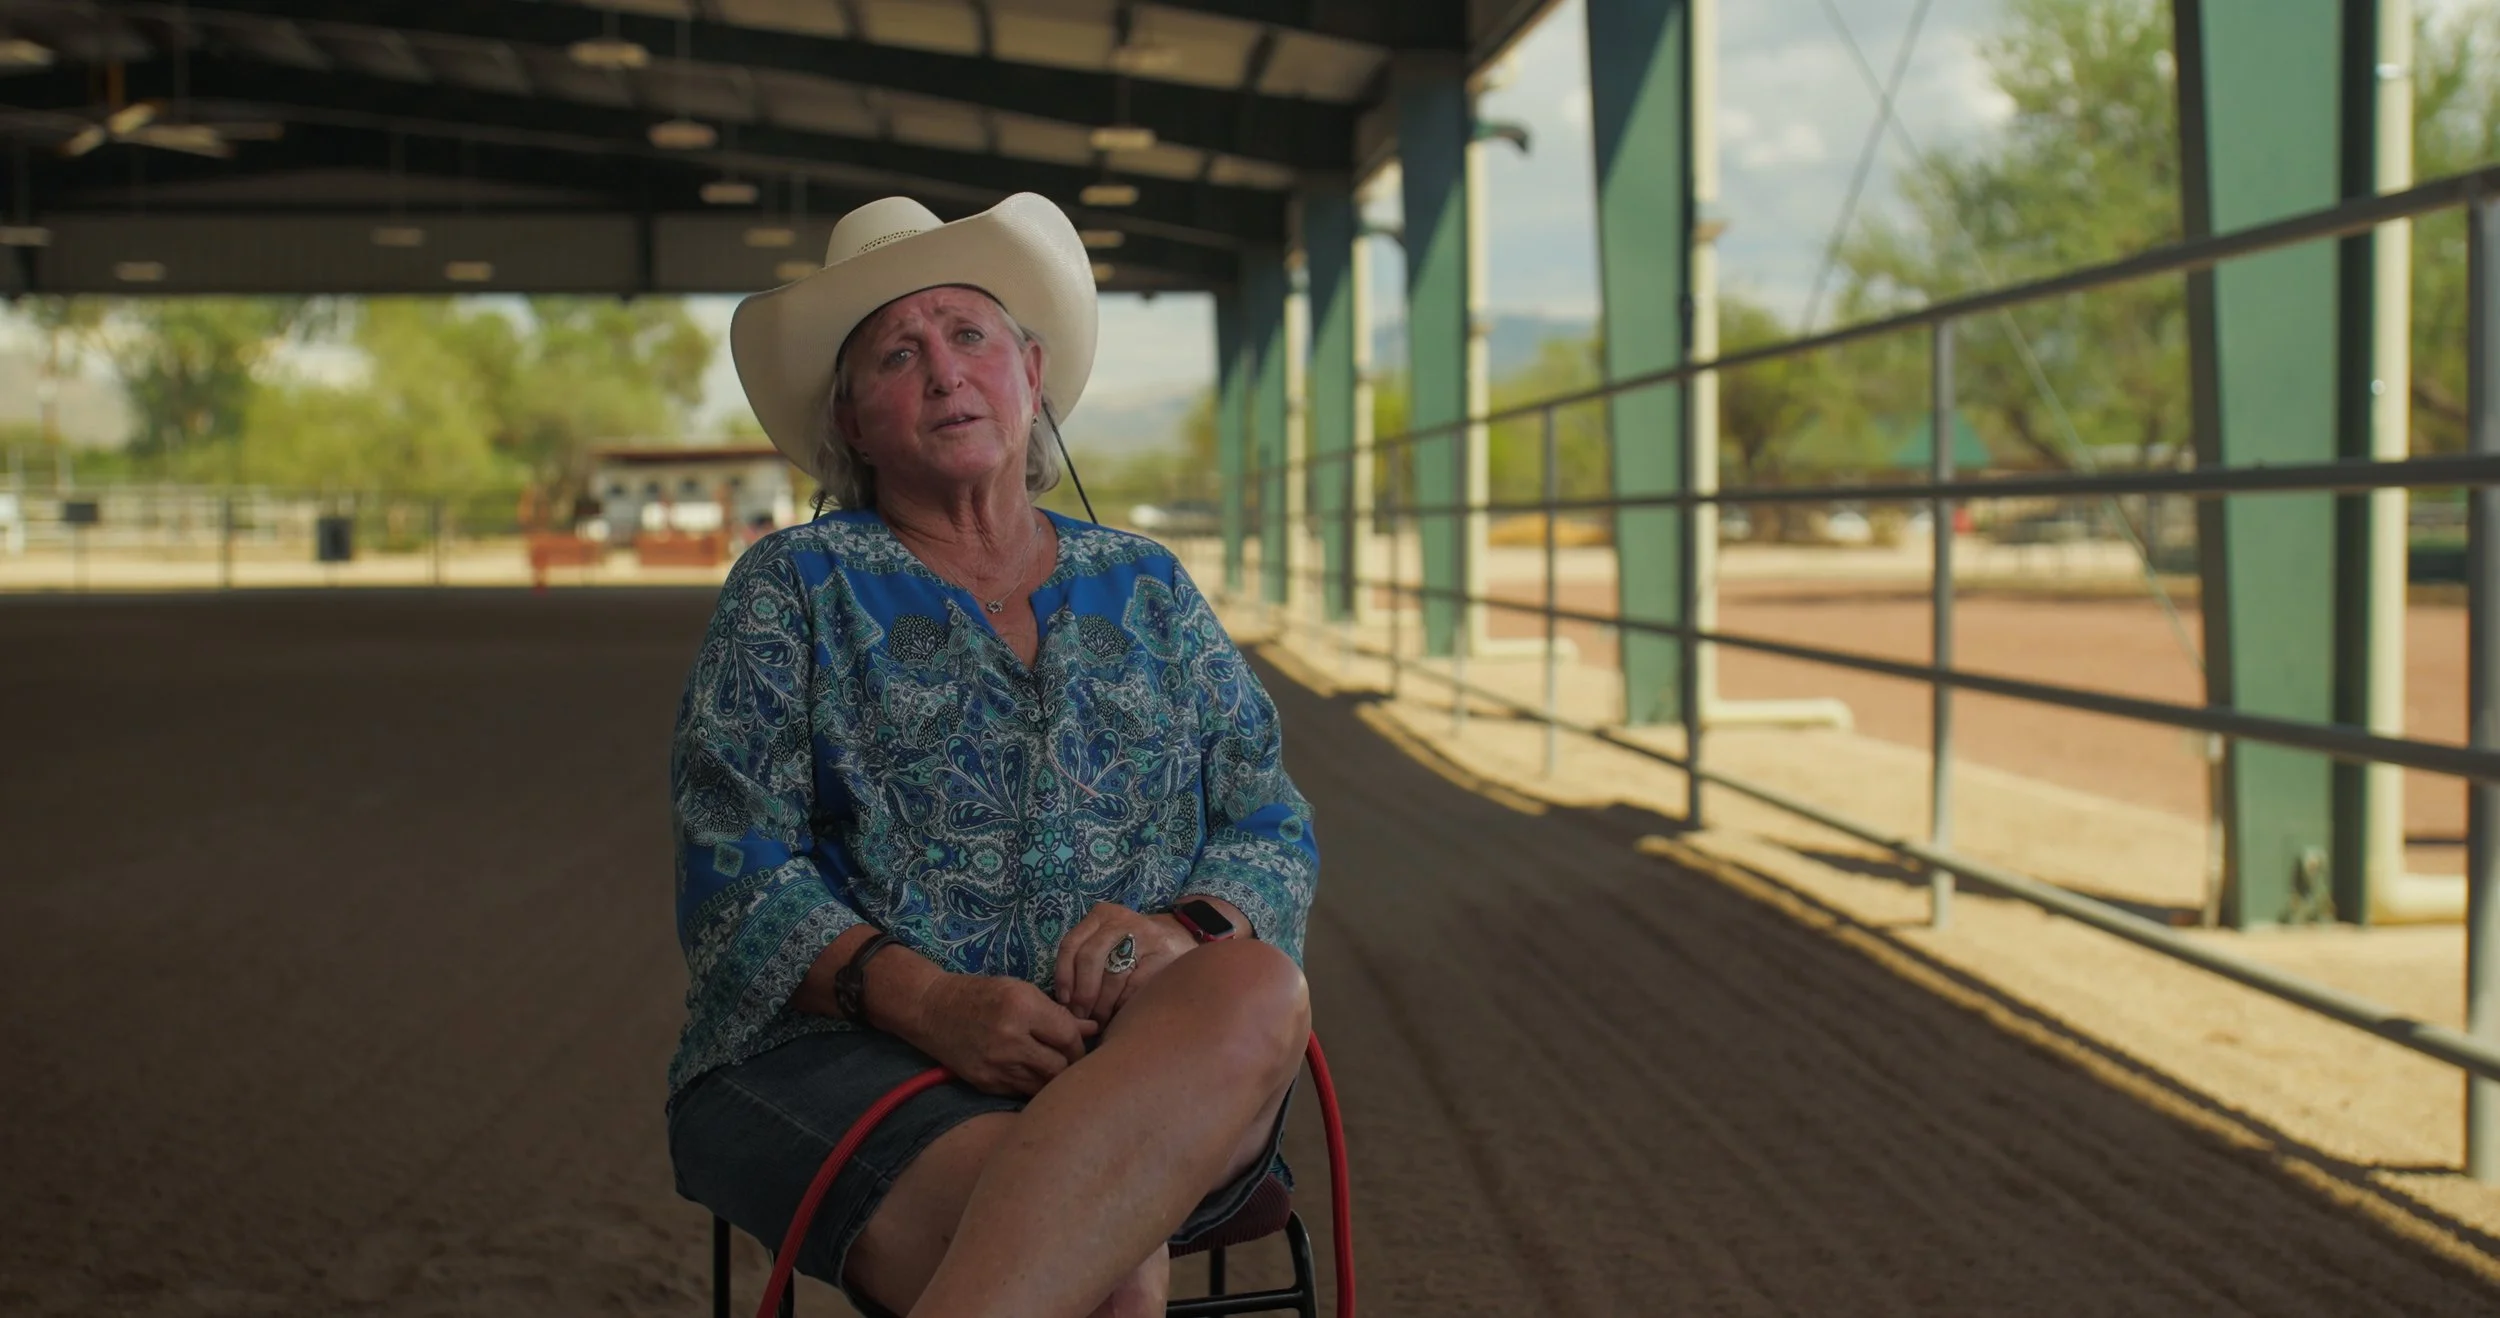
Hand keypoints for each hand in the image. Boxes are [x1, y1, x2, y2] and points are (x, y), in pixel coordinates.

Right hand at [907, 975, 1098, 1096]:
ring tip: (1054, 1069)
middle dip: (1070, 1065)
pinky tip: (1032, 1075)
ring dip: (1053, 1079)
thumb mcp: (1020, 992)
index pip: (1068, 1037)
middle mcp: (1010, 1039)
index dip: (1080, 1043)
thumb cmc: (982, 995)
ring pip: (1043, 1085)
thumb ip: (1057, 1013)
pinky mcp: (986, 1084)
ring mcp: (996, 1065)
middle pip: (1059, 1066)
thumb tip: (1093, 1028)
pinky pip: (1022, 1092)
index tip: (1080, 1044)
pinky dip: (1032, 1086)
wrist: (932, 1010)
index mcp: (1021, 1008)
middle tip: (1071, 1060)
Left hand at [1054, 902, 1194, 1025]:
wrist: (1179, 937)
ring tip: (1100, 1020)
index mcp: (1101, 915)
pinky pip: (1133, 987)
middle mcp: (1120, 921)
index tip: (1064, 1000)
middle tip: (1081, 1016)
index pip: (1071, 944)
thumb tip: (1066, 1000)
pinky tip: (1120, 1013)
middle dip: (1082, 993)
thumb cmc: (1133, 946)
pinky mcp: (1162, 955)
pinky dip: (1122, 1004)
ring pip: (1111, 976)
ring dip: (1102, 1005)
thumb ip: (1085, 959)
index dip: (1063, 976)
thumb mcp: (1107, 940)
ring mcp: (1144, 936)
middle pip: (1089, 958)